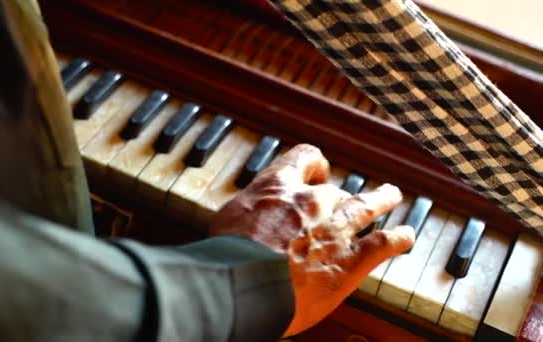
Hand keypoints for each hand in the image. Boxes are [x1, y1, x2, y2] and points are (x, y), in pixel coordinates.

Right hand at [210, 144, 414, 335]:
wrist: (246, 281)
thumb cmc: (229, 254)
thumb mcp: (227, 220)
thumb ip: (245, 213)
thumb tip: (241, 220)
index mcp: (279, 187)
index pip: (304, 158)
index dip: (313, 164)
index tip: (315, 173)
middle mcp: (312, 201)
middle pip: (336, 188)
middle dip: (340, 194)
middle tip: (343, 199)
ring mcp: (335, 229)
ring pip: (368, 204)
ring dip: (382, 198)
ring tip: (392, 195)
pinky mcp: (351, 260)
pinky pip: (384, 244)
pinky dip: (399, 239)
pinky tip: (406, 237)